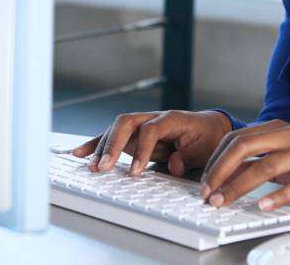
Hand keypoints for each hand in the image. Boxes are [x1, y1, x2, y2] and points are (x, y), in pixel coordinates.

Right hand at [70, 110, 232, 176]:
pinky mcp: (134, 133)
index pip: (152, 129)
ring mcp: (141, 123)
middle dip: (113, 144)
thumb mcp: (205, 150)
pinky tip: (80, 154)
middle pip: (126, 123)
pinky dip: (96, 144)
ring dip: (102, 147)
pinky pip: (112, 136)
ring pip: (116, 129)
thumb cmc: (207, 138)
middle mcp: (153, 117)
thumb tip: (172, 164)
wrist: (209, 127)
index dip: (142, 149)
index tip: (136, 172)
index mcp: (172, 118)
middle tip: (104, 167)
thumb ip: (188, 157)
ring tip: (91, 166)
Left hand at [198, 120, 289, 210]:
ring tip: (224, 201)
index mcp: (276, 128)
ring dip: (239, 186)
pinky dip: (278, 195)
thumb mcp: (285, 152)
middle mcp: (289, 135)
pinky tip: (264, 205)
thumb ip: (259, 158)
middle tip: (208, 193)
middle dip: (220, 171)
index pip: (236, 139)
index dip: (216, 161)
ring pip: (267, 166)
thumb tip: (226, 175)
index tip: (205, 182)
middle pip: (245, 146)